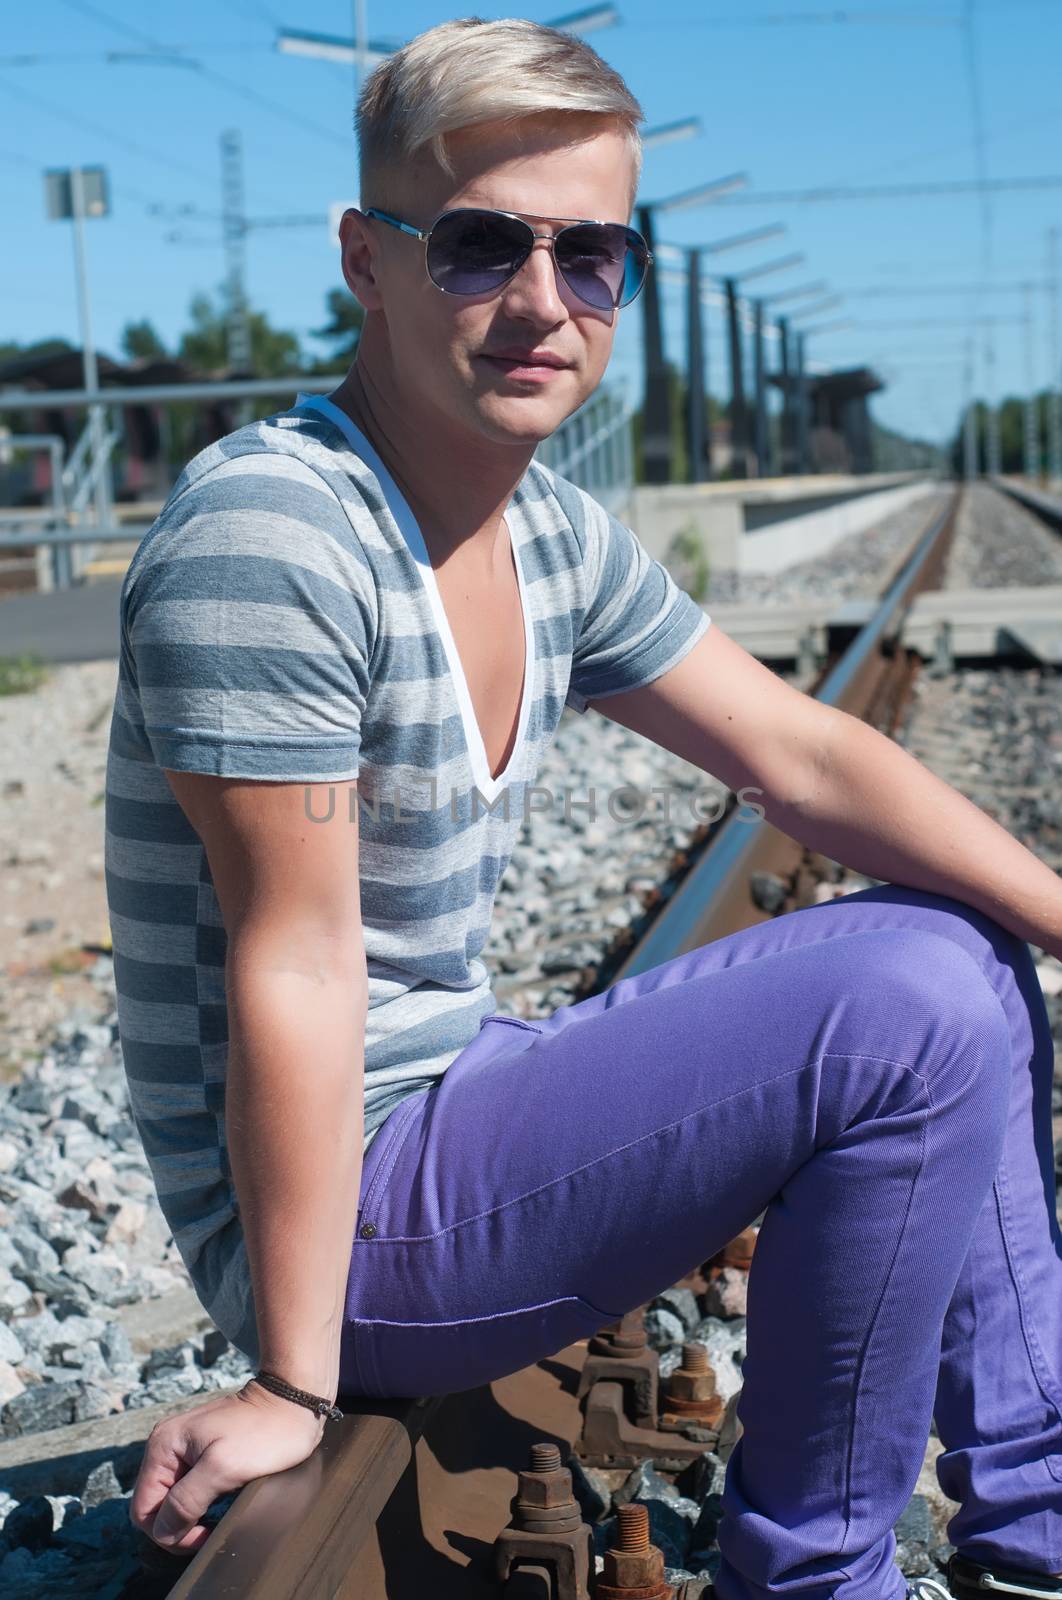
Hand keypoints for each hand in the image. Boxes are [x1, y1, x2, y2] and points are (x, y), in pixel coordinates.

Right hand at [130, 1380, 326, 1552]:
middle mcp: (167, 1446)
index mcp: (164, 1446)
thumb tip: (163, 1531)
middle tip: (211, 1531)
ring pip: (173, 1500)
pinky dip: (201, 1503)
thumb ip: (186, 1500)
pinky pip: (189, 1489)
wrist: (294, 1401)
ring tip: (217, 1517)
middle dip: (180, 1526)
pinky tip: (220, 1504)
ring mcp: (185, 1449)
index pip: (144, 1509)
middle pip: (157, 1506)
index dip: (169, 1532)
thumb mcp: (223, 1468)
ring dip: (191, 1516)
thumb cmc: (265, 1431)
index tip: (203, 1534)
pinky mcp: (202, 1452)